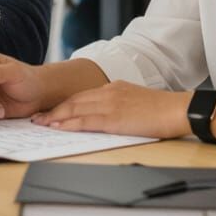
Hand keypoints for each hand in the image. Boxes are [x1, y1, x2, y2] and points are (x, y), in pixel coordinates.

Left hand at [33, 81, 190, 139]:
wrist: (178, 109)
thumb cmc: (163, 109)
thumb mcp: (136, 100)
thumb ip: (119, 104)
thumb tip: (107, 116)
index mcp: (114, 87)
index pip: (82, 96)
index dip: (64, 104)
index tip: (51, 111)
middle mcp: (109, 92)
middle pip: (74, 100)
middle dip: (54, 110)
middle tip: (37, 118)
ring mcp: (110, 103)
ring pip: (75, 109)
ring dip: (56, 117)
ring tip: (41, 124)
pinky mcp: (114, 117)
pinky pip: (86, 120)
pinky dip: (69, 124)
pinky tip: (58, 128)